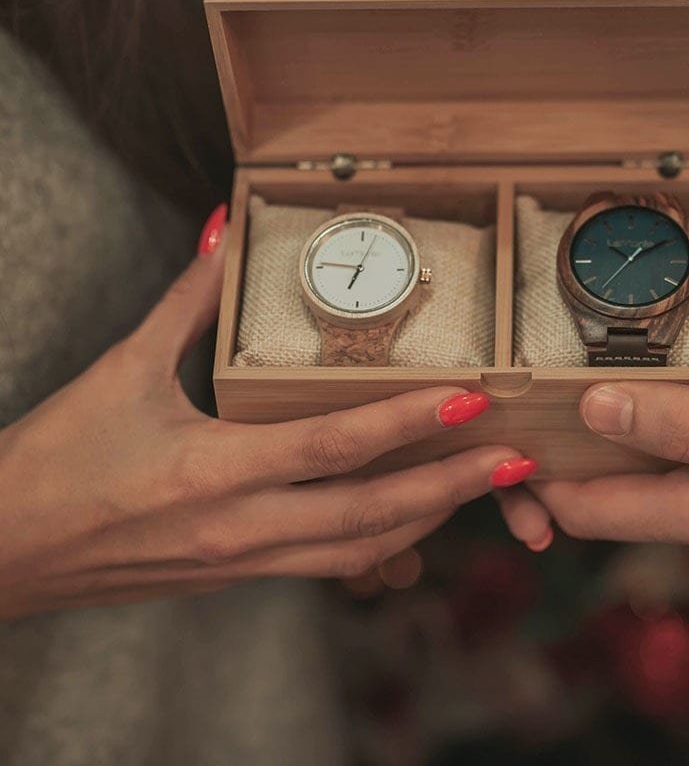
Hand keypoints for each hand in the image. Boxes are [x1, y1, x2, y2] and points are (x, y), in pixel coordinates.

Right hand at [0, 211, 536, 619]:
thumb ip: (185, 301)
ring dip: (429, 518)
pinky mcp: (238, 574)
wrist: (2, 551)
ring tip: (485, 484)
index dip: (407, 422)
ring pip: (359, 550)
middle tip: (518, 457)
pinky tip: (413, 519)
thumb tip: (222, 232)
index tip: (471, 398)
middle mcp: (238, 528)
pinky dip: (380, 542)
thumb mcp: (122, 370)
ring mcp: (242, 562)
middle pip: (371, 513)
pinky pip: (328, 565)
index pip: (334, 447)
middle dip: (453, 487)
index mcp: (211, 471)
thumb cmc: (58, 459)